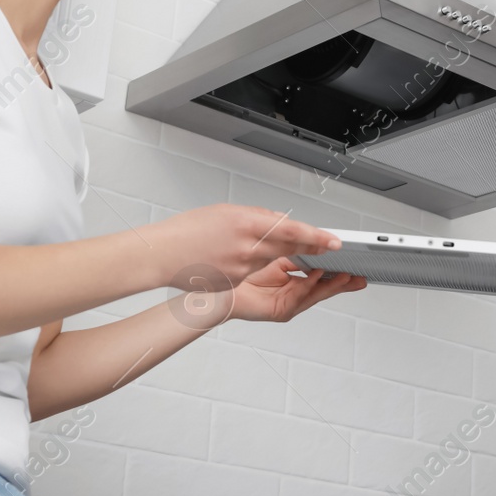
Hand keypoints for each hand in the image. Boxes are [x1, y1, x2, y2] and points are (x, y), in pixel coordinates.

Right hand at [149, 204, 339, 289]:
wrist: (160, 255)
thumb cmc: (187, 231)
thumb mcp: (226, 212)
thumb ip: (257, 217)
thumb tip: (279, 221)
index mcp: (245, 224)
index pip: (291, 231)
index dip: (316, 237)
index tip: (335, 242)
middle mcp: (246, 248)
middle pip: (287, 250)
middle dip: (309, 249)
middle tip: (329, 250)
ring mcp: (240, 269)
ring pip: (269, 262)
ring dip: (272, 256)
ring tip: (252, 247)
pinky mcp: (234, 283)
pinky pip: (252, 274)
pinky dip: (250, 267)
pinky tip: (233, 260)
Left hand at [210, 257, 366, 323]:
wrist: (213, 282)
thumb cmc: (236, 266)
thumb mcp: (273, 248)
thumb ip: (293, 244)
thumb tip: (313, 235)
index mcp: (290, 272)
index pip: (318, 269)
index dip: (335, 265)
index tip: (352, 259)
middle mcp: (290, 287)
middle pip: (322, 284)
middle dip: (343, 280)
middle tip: (359, 274)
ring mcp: (286, 300)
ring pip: (315, 293)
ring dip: (333, 285)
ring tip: (347, 277)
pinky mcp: (280, 310)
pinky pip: (300, 298)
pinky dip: (311, 287)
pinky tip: (319, 277)